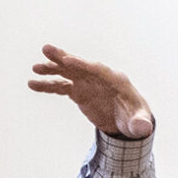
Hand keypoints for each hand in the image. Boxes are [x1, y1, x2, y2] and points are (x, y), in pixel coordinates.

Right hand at [28, 44, 154, 139]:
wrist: (127, 122)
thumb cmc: (136, 118)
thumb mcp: (140, 122)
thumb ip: (140, 124)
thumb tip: (144, 129)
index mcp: (116, 80)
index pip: (98, 69)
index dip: (83, 64)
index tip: (68, 60)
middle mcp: (99, 77)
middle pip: (80, 65)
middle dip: (64, 57)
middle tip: (46, 49)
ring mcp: (87, 83)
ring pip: (67, 73)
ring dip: (52, 69)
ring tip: (35, 68)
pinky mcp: (79, 92)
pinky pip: (61, 87)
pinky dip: (48, 85)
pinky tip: (33, 84)